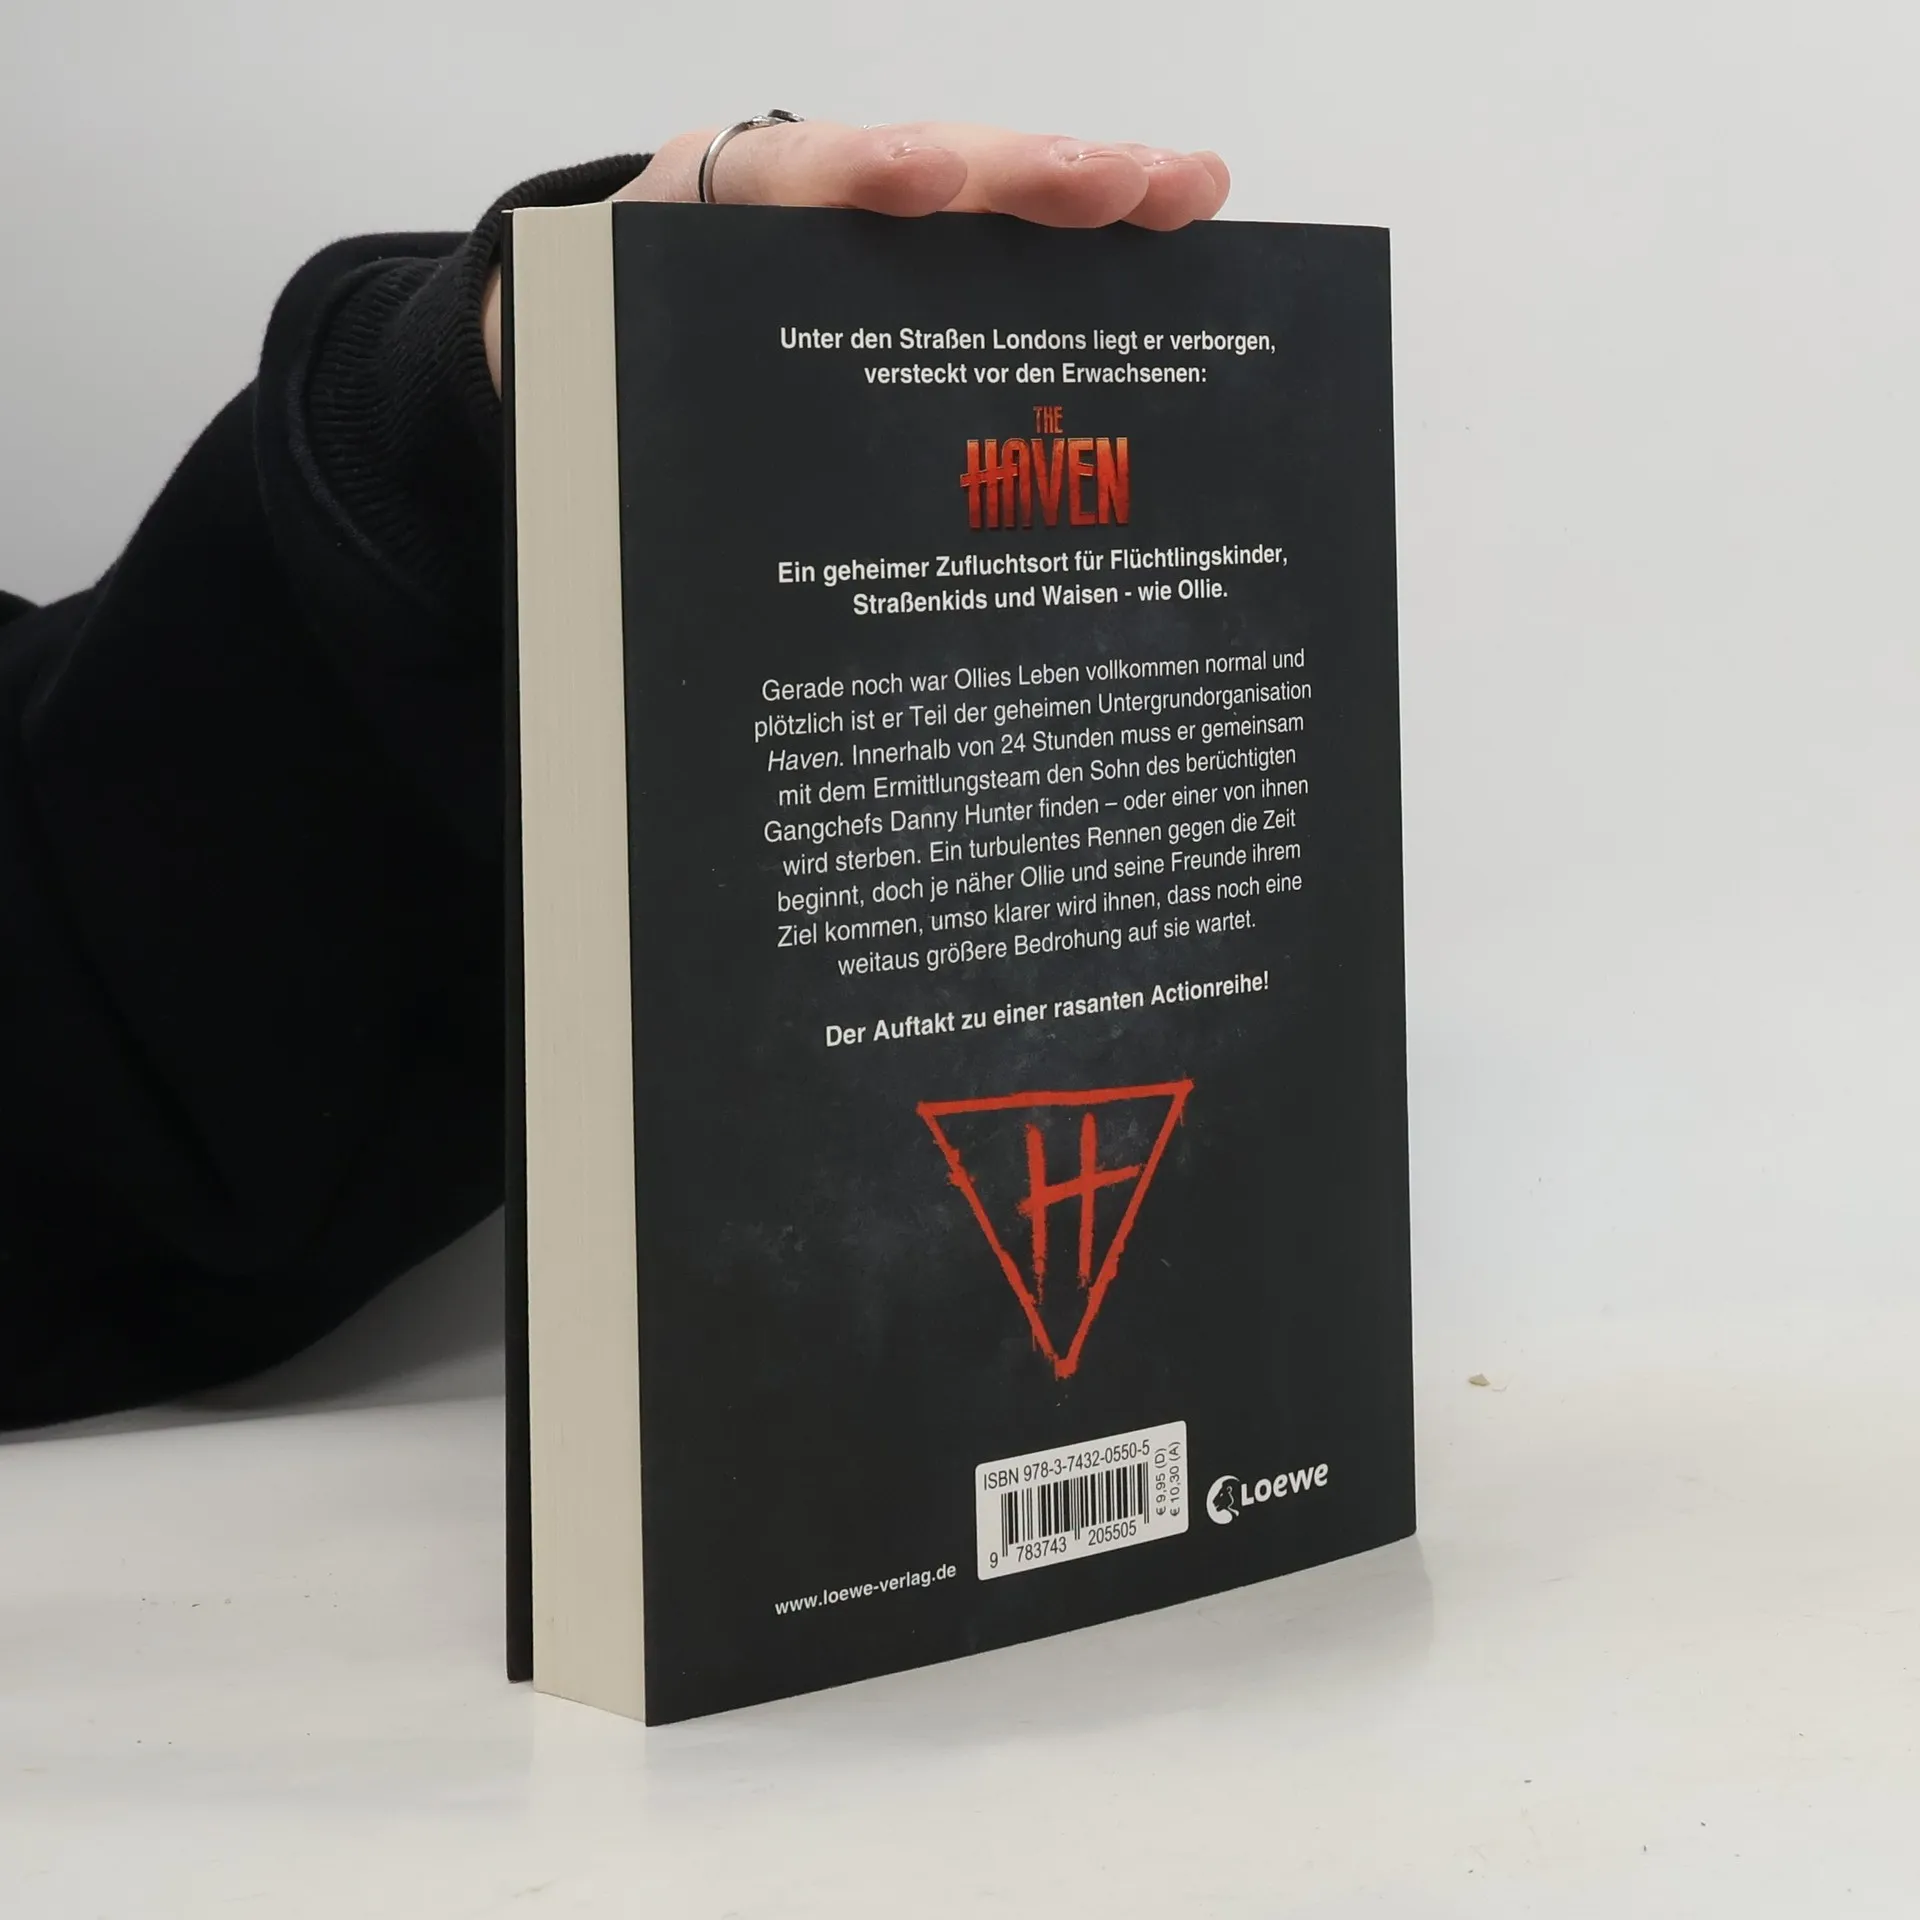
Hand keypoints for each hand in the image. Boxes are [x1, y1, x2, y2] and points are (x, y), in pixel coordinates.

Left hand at [482, 122, 1229, 390]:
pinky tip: (1172, 221)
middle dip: (1018, 174)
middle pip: (916, 170)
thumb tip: (668, 542)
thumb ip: (627, 427)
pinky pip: (995, 248)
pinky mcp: (904, 271)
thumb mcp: (589, 399)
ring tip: (1186, 190)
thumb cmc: (596, 382)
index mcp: (701, 224)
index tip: (919, 180)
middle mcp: (797, 206)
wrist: (576, 345)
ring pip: (977, 195)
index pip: (778, 182)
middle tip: (1116, 186)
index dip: (852, 178)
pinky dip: (1083, 241)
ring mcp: (863, 231)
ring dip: (1087, 189)